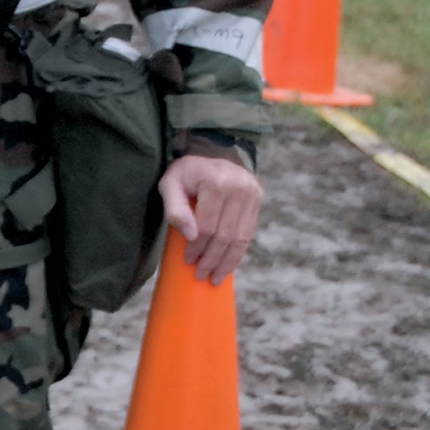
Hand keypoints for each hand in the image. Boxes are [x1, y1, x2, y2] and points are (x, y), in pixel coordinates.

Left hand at [158, 155, 263, 286]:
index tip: (188, 260)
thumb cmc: (187, 174)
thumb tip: (191, 236)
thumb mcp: (170, 184)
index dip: (197, 247)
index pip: (207, 225)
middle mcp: (239, 186)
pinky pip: (249, 233)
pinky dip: (238, 253)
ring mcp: (252, 193)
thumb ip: (175, 208)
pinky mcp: (258, 199)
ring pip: (240, 237)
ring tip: (215, 277)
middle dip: (212, 259)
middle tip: (201, 274)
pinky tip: (228, 265)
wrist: (212, 152)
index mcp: (215, 181)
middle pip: (225, 234)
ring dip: (227, 262)